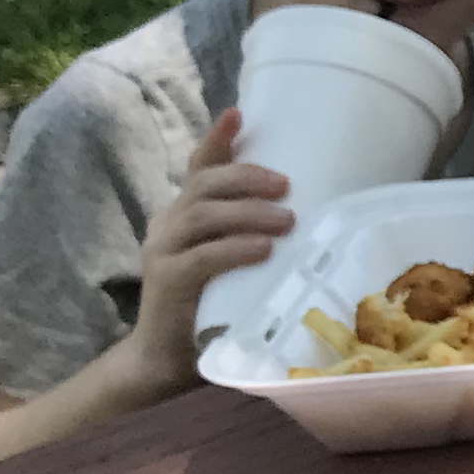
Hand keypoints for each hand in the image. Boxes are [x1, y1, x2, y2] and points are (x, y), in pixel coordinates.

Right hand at [125, 110, 291, 379]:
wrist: (165, 360)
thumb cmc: (212, 309)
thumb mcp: (234, 264)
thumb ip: (254, 237)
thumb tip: (311, 216)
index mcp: (184, 215)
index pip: (197, 167)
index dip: (217, 140)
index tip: (238, 113)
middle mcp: (168, 225)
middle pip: (203, 185)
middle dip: (245, 176)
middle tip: (286, 184)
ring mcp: (163, 252)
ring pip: (203, 217)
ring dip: (247, 213)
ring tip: (287, 218)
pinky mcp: (167, 283)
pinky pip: (201, 258)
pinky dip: (234, 250)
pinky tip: (262, 249)